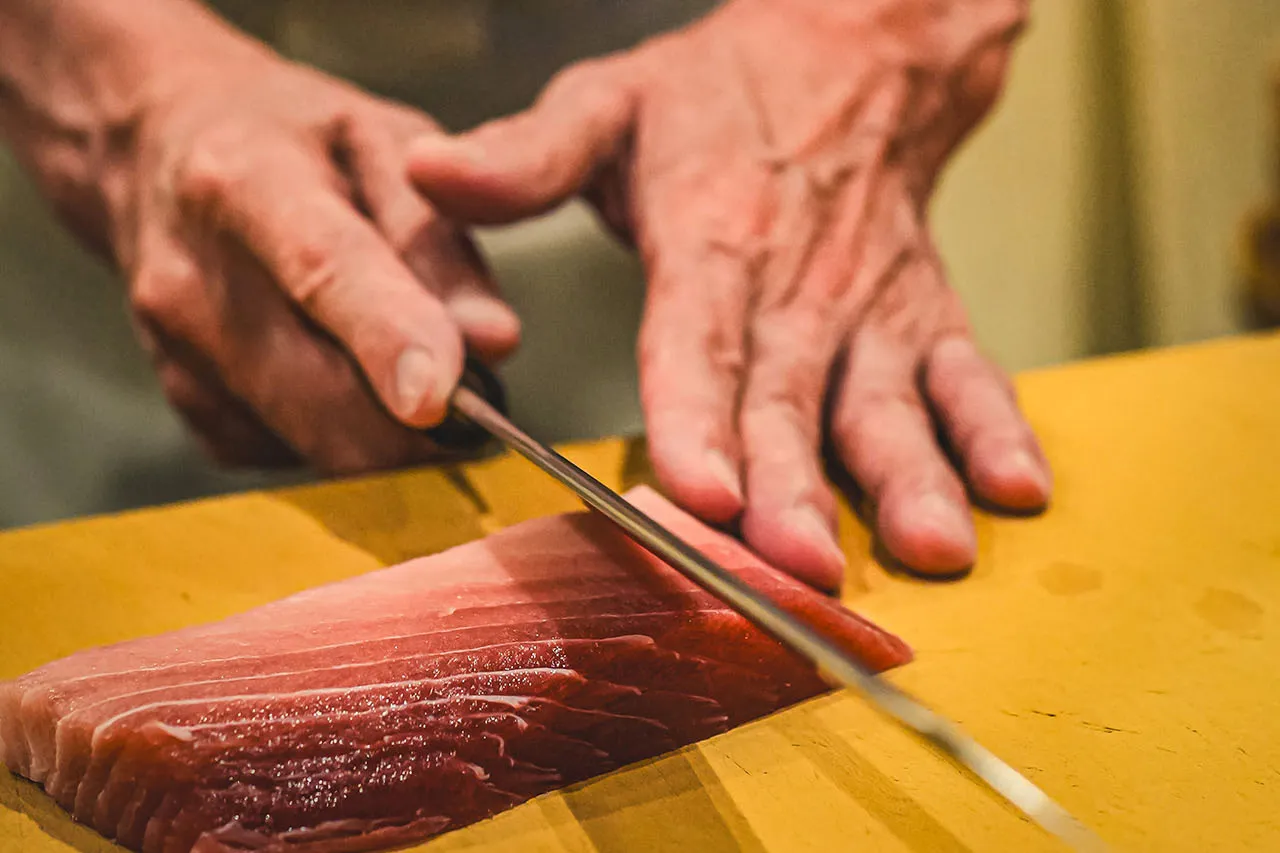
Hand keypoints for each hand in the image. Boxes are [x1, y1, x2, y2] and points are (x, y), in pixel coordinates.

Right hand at [101, 36, 519, 470]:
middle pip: (324, 396)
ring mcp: (179, 358)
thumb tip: (494, 342)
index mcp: (245, 183)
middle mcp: (193, 279)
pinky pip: (303, 454)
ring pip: (322, 445)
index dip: (387, 341)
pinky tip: (336, 364)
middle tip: (475, 388)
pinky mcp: (193, 413)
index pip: (322, 272)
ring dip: (390, 428)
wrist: (157, 154)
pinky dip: (345, 430)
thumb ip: (442, 242)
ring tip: (396, 351)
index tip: (438, 398)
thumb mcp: (386, 145)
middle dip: (423, 421)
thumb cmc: (295, 144)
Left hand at [409, 0, 1046, 587]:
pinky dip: (995, 430)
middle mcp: (801, 285)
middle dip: (797, 488)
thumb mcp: (610, 104)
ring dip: (910, 476)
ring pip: (889, 401)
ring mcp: (873, 306)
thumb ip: (525, 155)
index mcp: (713, 238)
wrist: (854, 52)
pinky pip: (969, 373)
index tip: (701, 493)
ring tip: (929, 546)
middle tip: (800, 567)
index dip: (700, 421)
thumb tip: (430, 174)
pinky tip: (1015, 490)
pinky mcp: (925, 314)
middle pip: (794, 400)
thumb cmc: (721, 96)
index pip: (700, 343)